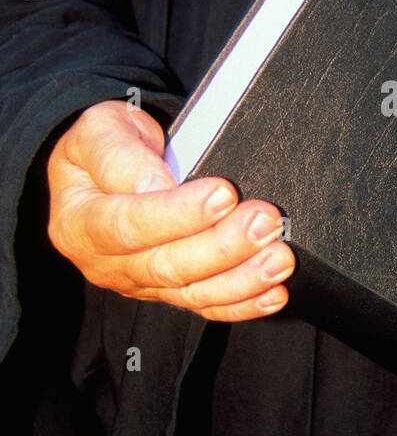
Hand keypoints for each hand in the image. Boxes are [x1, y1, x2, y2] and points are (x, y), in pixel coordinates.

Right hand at [47, 100, 294, 321]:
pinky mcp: (168, 292)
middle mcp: (106, 263)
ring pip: (192, 291)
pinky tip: (273, 294)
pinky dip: (243, 304)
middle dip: (223, 246)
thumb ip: (119, 155)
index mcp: (80, 222)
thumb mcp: (98, 130)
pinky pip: (206, 305)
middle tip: (265, 222)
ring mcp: (139, 283)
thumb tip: (155, 185)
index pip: (128, 226)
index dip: (178, 214)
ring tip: (279, 258)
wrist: (104, 168)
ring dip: (242, 279)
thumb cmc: (104, 145)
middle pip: (167, 265)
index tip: (223, 193)